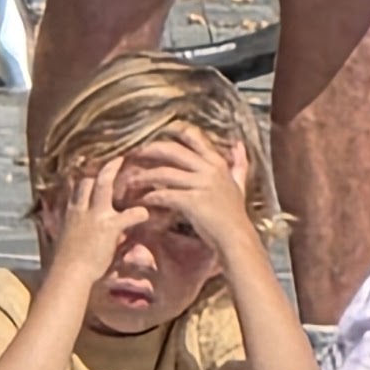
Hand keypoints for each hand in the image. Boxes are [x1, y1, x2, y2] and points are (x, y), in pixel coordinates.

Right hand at [39, 158, 132, 290]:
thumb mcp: (68, 239)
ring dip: (117, 175)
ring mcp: (95, 216)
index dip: (88, 178)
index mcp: (71, 213)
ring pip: (104, 185)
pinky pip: (129, 214)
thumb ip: (77, 227)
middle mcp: (81, 210)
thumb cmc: (67, 263)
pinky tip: (146, 214)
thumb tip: (81, 223)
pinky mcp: (109, 226)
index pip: (77, 188)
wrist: (69, 274)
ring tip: (135, 170)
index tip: (97, 172)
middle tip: (118, 159)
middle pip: (89, 180)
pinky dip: (139, 213)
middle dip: (105, 168)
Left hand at [118, 127, 256, 271]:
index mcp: (217, 162)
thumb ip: (238, 164)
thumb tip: (239, 144)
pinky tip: (141, 200)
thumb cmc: (234, 214)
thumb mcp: (239, 184)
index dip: (172, 131)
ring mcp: (201, 184)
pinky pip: (165, 194)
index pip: (193, 136)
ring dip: (144, 176)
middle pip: (173, 150)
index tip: (154, 134)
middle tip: (133, 154)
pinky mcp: (193, 201)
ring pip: (164, 173)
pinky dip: (150, 196)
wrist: (237, 238)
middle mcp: (210, 169)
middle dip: (150, 150)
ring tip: (130, 181)